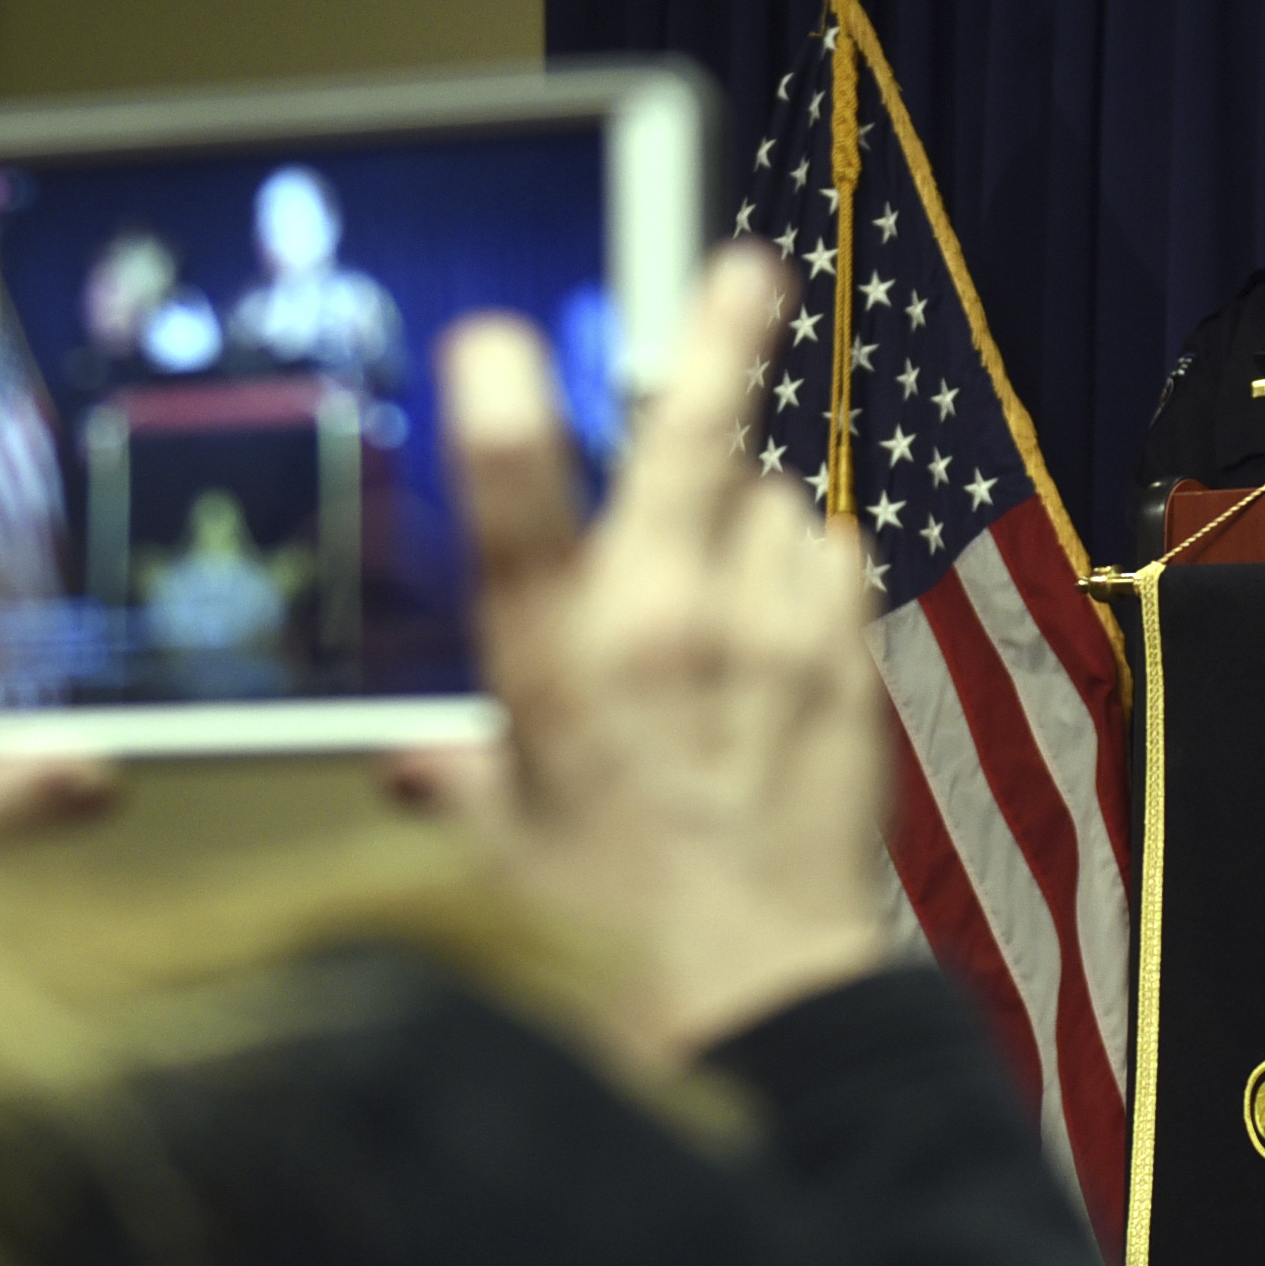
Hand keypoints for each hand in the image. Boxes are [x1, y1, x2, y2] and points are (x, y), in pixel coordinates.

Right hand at [427, 247, 890, 1066]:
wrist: (757, 997)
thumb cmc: (612, 933)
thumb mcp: (506, 847)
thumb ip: (467, 778)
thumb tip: (417, 766)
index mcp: (556, 671)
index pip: (516, 520)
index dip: (507, 421)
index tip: (496, 339)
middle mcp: (667, 635)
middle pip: (695, 446)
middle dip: (718, 342)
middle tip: (746, 267)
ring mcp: (772, 645)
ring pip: (771, 498)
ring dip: (746, 506)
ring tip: (719, 561)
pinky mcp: (847, 668)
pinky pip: (831, 558)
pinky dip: (806, 564)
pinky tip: (784, 606)